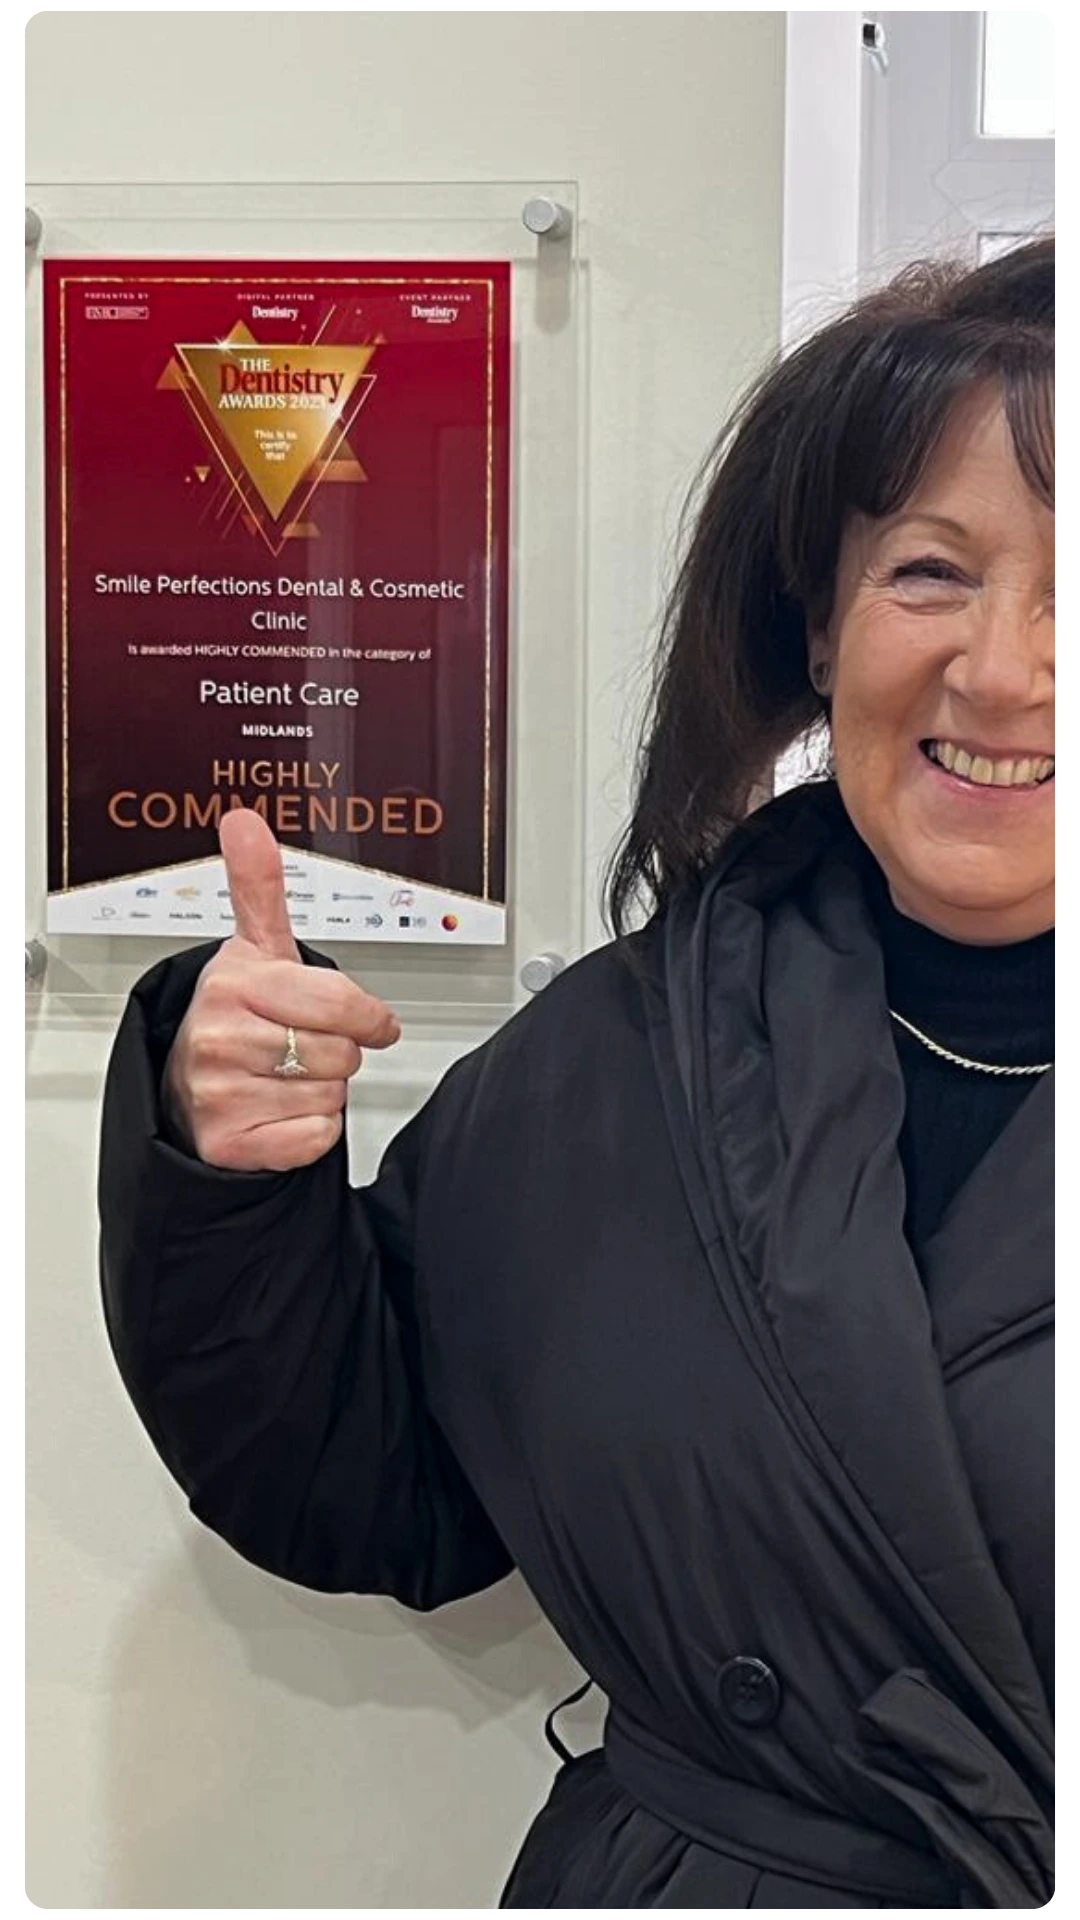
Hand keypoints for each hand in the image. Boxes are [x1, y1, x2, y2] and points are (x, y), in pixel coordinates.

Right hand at [163, 810, 399, 1170]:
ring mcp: (220, 1093)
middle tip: (303, 1044)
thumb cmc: (234, 1016)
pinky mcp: (229, 1143)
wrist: (184, 1086)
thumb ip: (258, 885)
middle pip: (343, 1053)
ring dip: (322, 1090)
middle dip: (337, 1051)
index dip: (368, 1015)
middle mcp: (221, 1038)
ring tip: (284, 1075)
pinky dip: (310, 1131)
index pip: (339, 1002)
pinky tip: (279, 1110)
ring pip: (332, 1095)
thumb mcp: (254, 946)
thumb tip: (245, 822)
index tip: (372, 1020)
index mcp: (234, 984)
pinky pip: (315, 1138)